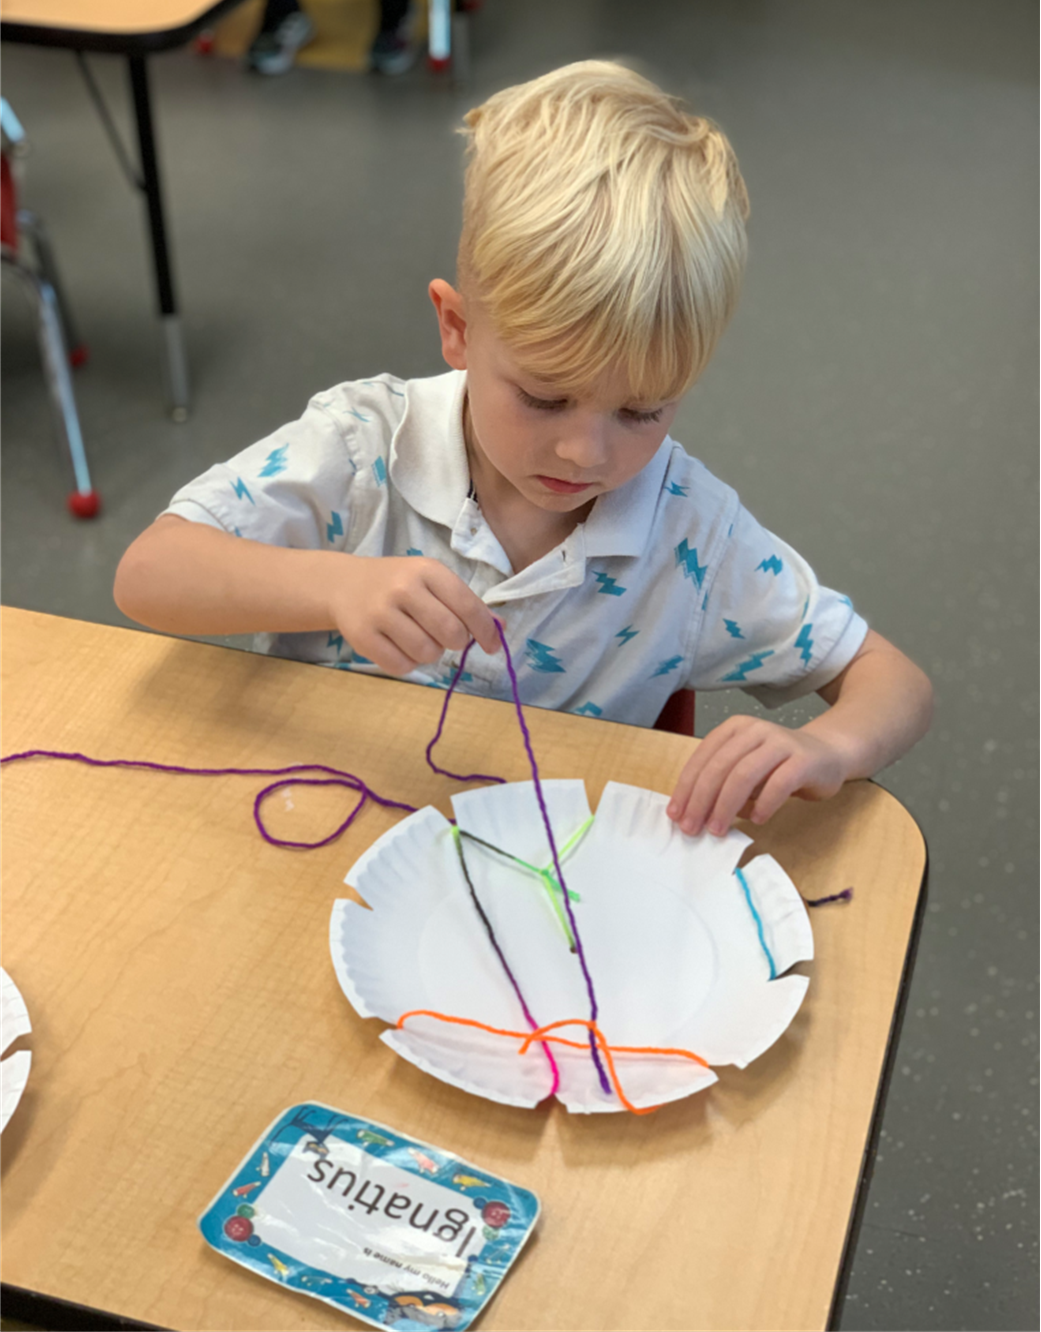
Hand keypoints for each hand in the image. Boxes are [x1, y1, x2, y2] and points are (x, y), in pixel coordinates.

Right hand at [328, 556, 499, 674]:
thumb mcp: (432, 581)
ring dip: (430, 653)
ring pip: (427, 653)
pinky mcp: (362, 636)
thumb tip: (499, 629)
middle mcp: (404, 588)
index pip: (468, 606)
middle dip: (456, 642)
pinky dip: (408, 664)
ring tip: (418, 638)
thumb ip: (465, 603)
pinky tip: (400, 647)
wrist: (344, 584)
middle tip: (446, 638)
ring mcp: (380, 612)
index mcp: (427, 571)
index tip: (492, 646)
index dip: (485, 631)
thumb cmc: (398, 584)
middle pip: (451, 633)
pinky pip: (401, 666)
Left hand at [666, 715, 849, 836]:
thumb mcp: (745, 770)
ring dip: (726, 806)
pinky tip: (756, 820)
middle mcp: (755, 731)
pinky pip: (778, 783)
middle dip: (701, 800)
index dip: (686, 788)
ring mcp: (780, 743)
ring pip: (744, 774)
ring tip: (718, 829)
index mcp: (734, 729)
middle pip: (720, 767)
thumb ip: (723, 784)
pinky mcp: (803, 760)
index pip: (703, 758)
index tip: (675, 815)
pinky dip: (764, 804)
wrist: (828, 755)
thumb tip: (695, 814)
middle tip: (693, 828)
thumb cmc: (779, 766)